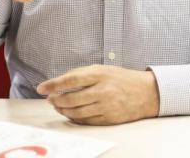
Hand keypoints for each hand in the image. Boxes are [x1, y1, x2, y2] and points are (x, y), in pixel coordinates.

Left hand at [37, 65, 160, 125]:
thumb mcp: (105, 69)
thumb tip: (61, 81)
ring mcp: (106, 106)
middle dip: (56, 100)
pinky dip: (74, 118)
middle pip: (70, 99)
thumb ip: (83, 73)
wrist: (148, 93)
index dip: (53, 84)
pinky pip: (85, 121)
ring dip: (63, 110)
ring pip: (75, 112)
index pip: (70, 80)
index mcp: (100, 74)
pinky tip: (71, 114)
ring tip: (59, 106)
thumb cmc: (124, 79)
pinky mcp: (109, 118)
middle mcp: (102, 90)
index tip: (41, 88)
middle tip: (50, 99)